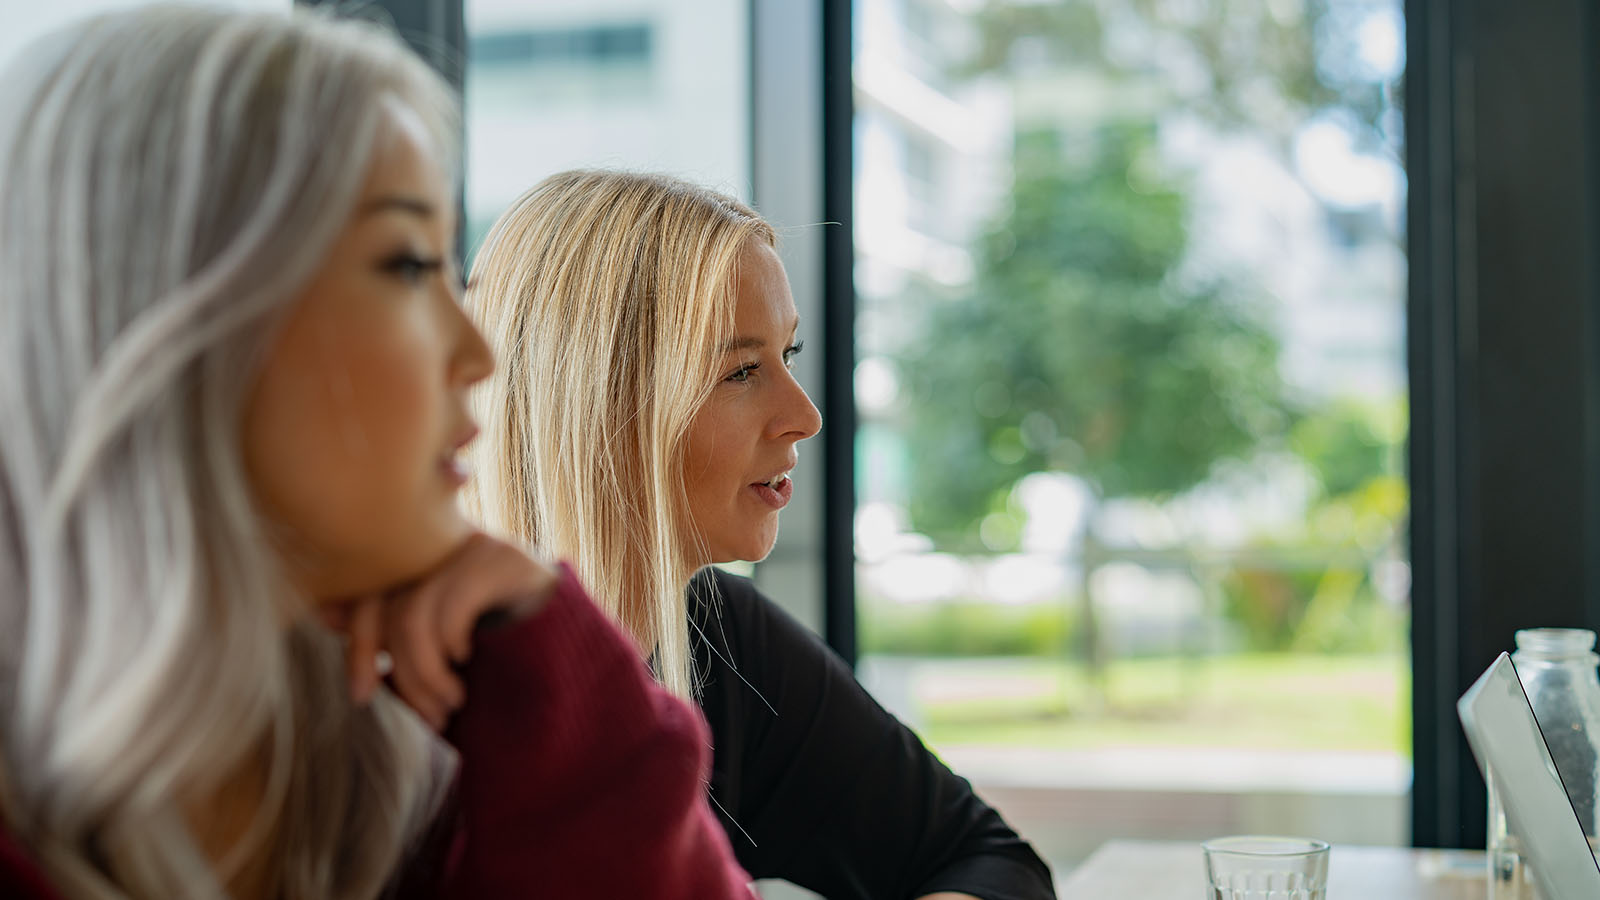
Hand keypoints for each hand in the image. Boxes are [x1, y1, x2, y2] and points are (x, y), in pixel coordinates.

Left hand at [338, 532, 557, 728]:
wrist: (583, 666)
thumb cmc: (509, 661)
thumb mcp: (441, 656)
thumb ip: (392, 636)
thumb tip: (322, 613)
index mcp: (430, 561)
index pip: (372, 591)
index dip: (357, 641)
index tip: (363, 693)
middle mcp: (448, 544)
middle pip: (384, 601)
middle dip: (392, 670)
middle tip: (420, 715)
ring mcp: (477, 546)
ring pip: (413, 614)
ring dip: (424, 675)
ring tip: (450, 705)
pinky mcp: (504, 559)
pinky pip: (449, 607)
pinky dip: (450, 648)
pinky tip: (469, 665)